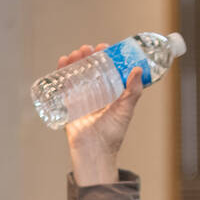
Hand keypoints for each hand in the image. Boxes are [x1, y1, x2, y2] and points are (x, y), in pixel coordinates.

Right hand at [60, 44, 148, 186]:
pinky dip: (61, 70)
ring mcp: (80, 97)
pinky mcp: (68, 103)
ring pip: (76, 73)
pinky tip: (63, 61)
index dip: (105, 57)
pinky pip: (63, 84)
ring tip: (77, 53)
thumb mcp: (126, 110)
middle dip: (88, 55)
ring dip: (75, 60)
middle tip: (88, 49)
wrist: (94, 151)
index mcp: (110, 93)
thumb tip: (137, 69)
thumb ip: (133, 92)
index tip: (104, 47)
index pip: (107, 69)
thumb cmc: (112, 134)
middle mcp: (95, 93)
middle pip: (89, 68)